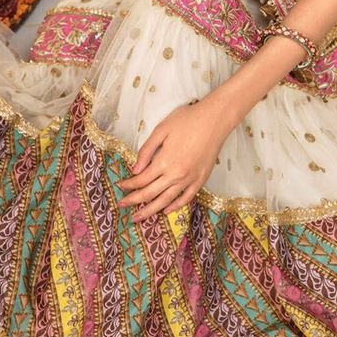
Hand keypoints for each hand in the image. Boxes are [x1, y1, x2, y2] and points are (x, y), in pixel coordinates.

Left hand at [116, 99, 235, 221]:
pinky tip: (167, 210)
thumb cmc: (188, 120)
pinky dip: (175, 206)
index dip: (129, 184)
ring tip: (139, 217)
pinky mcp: (201, 179)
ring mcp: (189, 179)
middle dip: (134, 201)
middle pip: (150, 193)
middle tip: (122, 205)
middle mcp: (176, 174)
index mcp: (164, 161)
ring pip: (166, 200)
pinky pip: (186, 198)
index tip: (120, 186)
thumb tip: (135, 169)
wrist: (215, 120)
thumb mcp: (162, 129)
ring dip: (151, 210)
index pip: (141, 179)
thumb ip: (147, 150)